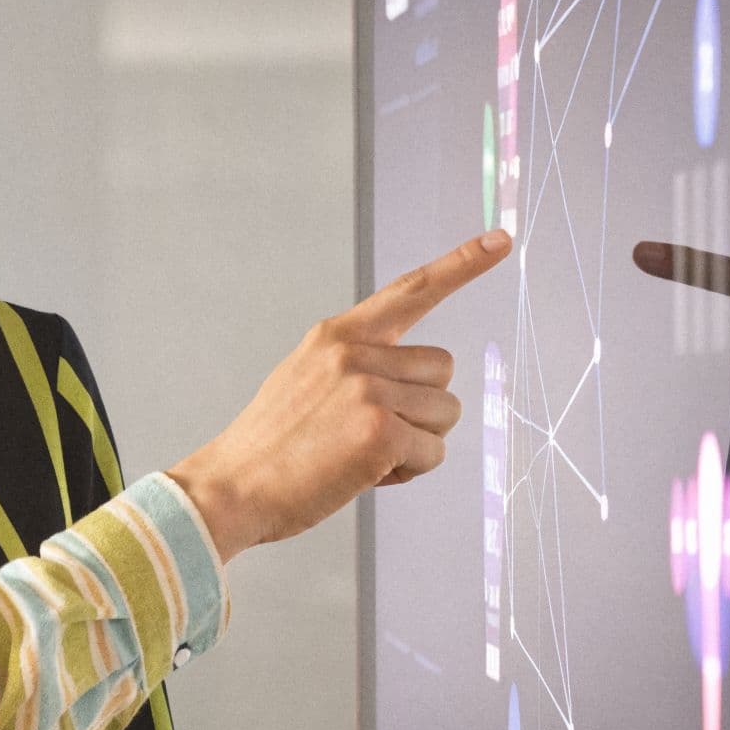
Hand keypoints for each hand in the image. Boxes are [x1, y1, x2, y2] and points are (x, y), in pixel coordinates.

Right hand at [170, 229, 511, 561]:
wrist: (229, 489)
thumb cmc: (267, 449)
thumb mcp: (303, 381)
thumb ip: (354, 368)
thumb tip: (408, 386)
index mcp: (335, 336)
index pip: (410, 291)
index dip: (461, 264)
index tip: (500, 240)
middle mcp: (354, 353)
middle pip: (441, 371)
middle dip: (422, 408)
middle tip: (371, 437)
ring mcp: (367, 389)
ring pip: (444, 413)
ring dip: (417, 443)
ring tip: (362, 457)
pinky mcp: (378, 430)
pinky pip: (433, 452)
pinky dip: (409, 472)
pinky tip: (365, 475)